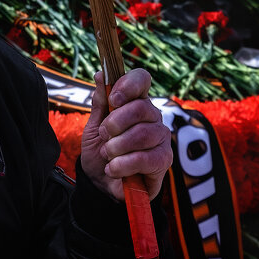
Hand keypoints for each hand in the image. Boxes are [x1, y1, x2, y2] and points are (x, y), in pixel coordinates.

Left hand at [80, 70, 171, 200]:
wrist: (101, 184)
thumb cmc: (100, 152)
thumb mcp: (94, 127)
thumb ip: (100, 104)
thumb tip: (100, 74)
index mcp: (134, 102)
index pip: (141, 80)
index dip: (128, 84)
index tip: (113, 97)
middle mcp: (152, 117)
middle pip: (141, 108)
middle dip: (115, 123)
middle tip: (104, 136)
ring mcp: (161, 138)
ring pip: (142, 134)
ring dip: (117, 147)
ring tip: (107, 155)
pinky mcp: (164, 160)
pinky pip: (145, 158)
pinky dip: (123, 164)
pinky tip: (113, 169)